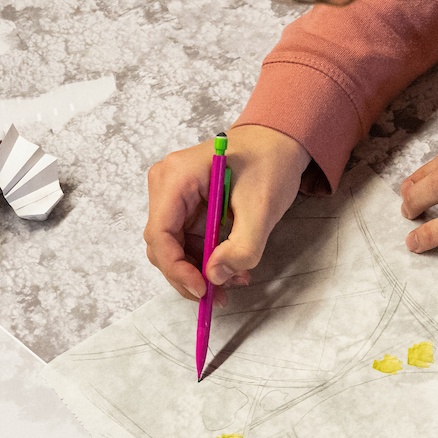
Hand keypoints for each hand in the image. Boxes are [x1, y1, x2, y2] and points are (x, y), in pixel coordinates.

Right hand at [142, 124, 311, 300]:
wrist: (277, 142)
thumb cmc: (269, 163)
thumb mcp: (262, 209)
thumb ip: (241, 247)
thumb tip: (215, 277)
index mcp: (177, 177)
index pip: (160, 233)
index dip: (177, 268)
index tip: (203, 289)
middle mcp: (166, 184)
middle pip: (163, 244)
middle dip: (189, 274)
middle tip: (219, 296)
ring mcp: (173, 194)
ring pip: (173, 247)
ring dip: (200, 270)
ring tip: (234, 280)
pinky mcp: (184, 205)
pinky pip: (186, 240)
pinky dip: (205, 258)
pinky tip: (230, 268)